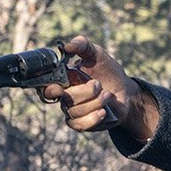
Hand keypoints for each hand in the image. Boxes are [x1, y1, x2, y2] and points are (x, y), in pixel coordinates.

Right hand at [41, 35, 157, 137]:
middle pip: (64, 99)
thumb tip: (67, 45)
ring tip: (107, 95)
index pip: (45, 86)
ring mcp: (72, 111)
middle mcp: (64, 97)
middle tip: (98, 84)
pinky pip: (80, 125)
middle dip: (85, 92)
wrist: (126, 92)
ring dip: (95, 102)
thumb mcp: (97, 54)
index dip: (48, 89)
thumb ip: (82, 45)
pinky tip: (104, 111)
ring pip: (75, 111)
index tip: (59, 88)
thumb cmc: (108, 71)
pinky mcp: (82, 124)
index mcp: (63, 80)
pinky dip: (93, 118)